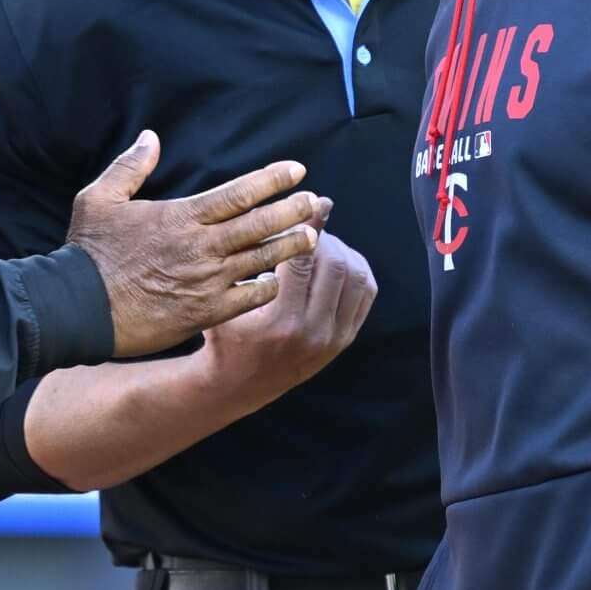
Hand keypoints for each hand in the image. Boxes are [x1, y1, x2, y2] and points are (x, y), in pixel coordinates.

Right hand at [66, 132, 326, 356]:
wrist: (76, 309)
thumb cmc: (87, 253)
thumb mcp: (98, 199)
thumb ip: (129, 167)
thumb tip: (150, 137)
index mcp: (181, 217)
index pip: (238, 193)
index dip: (271, 180)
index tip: (297, 171)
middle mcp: (201, 247)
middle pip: (259, 225)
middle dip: (292, 211)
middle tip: (317, 202)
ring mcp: (206, 282)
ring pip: (261, 260)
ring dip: (290, 247)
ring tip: (313, 237)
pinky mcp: (205, 312)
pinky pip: (249, 298)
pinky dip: (267, 287)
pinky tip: (278, 279)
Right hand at [200, 226, 377, 402]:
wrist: (240, 384)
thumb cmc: (226, 335)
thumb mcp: (226, 301)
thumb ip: (249, 262)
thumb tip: (276, 216)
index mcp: (279, 321)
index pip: (303, 260)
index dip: (306, 227)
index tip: (306, 205)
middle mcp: (312, 332)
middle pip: (335, 264)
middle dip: (324, 237)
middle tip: (307, 225)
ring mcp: (332, 339)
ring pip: (356, 277)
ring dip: (341, 250)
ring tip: (319, 243)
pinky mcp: (344, 340)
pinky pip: (364, 293)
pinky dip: (355, 269)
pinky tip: (334, 260)